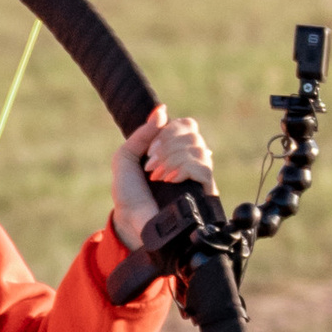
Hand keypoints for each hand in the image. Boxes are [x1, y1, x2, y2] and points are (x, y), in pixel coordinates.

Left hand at [111, 105, 216, 246]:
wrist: (131, 221)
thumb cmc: (129, 192)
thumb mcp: (126, 157)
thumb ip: (143, 133)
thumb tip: (162, 110)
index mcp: (175, 149)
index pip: (187, 125)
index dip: (169, 132)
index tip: (150, 150)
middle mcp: (191, 159)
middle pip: (193, 134)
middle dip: (167, 147)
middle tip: (150, 167)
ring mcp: (200, 176)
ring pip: (199, 149)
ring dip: (172, 160)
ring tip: (158, 177)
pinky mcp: (205, 192)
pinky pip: (204, 168)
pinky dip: (183, 169)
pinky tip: (170, 180)